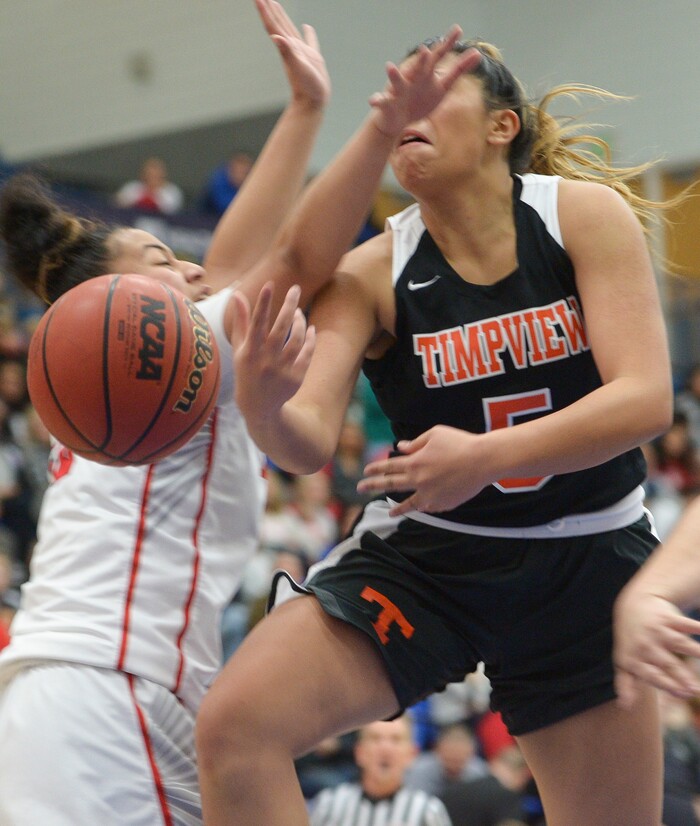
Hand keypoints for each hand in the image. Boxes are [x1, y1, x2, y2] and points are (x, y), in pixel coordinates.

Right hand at [231, 282, 315, 417]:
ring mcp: (282, 370)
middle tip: (296, 288)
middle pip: (281, 328)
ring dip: (300, 321)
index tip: (269, 284)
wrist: (259, 408)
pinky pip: (307, 352)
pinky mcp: (296, 377)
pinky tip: (311, 328)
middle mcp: (266, 360)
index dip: (263, 303)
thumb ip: (241, 322)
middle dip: (289, 305)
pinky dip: (311, 338)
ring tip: (298, 312)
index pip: (257, 323)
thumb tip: (237, 295)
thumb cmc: (247, 372)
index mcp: (249, 352)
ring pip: (297, 339)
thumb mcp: (239, 349)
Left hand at [255, 0, 329, 110]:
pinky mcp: (313, 59)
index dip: (265, 11)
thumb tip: (276, 38)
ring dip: (282, 16)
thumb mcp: (298, 68)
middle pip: (277, 24)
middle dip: (269, 9)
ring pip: (290, 29)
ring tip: (275, 4)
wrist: (313, 105)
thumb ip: (287, 52)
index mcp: (287, 48)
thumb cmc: (307, 89)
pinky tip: (306, 27)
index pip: (273, 26)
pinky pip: (309, 41)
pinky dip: (308, 33)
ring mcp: (302, 53)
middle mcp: (292, 48)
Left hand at [357, 425, 488, 515]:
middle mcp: (419, 480)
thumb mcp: (435, 434)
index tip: (365, 471)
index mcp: (415, 462)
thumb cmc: (460, 443)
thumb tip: (400, 448)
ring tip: (389, 511)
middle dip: (373, 486)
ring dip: (397, 508)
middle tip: (360, 488)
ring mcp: (431, 495)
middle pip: (391, 484)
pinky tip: (418, 508)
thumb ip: (415, 443)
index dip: (376, 468)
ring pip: (409, 504)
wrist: (483, 461)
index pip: (389, 466)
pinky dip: (422, 507)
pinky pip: (429, 507)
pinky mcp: (444, 503)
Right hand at [369, 26, 480, 137]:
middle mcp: (411, 79)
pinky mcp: (387, 104)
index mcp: (425, 75)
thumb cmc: (420, 100)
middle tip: (425, 51)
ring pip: (396, 82)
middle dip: (421, 61)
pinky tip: (373, 100)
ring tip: (389, 67)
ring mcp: (398, 91)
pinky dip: (377, 101)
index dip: (447, 46)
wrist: (396, 120)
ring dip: (393, 75)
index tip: (458, 30)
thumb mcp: (442, 86)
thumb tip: (478, 53)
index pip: (437, 58)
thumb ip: (458, 69)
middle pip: (418, 69)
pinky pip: (381, 102)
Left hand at [613, 586, 699, 709]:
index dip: (666, 685)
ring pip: (679, 643)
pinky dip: (697, 627)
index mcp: (636, 658)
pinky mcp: (670, 618)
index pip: (652, 674)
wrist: (633, 605)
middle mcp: (647, 645)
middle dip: (682, 676)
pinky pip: (686, 624)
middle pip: (668, 663)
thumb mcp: (623, 661)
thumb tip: (625, 706)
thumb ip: (626, 684)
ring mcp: (659, 631)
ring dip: (694, 651)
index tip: (683, 695)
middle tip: (695, 689)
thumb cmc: (630, 640)